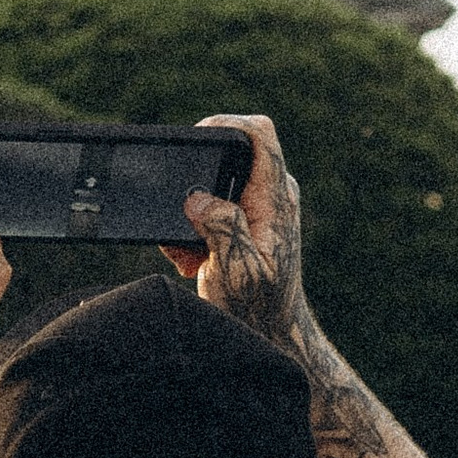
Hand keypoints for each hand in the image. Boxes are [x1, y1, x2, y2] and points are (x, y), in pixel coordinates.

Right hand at [163, 112, 310, 356]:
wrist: (269, 336)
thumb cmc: (259, 309)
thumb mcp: (236, 270)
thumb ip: (221, 227)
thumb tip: (197, 198)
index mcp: (274, 198)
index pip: (259, 132)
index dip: (226, 122)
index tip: (194, 139)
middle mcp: (269, 194)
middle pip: (227, 154)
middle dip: (194, 180)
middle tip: (183, 218)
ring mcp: (257, 207)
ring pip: (210, 184)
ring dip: (189, 214)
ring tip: (189, 251)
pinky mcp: (241, 223)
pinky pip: (207, 209)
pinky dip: (191, 232)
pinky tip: (193, 262)